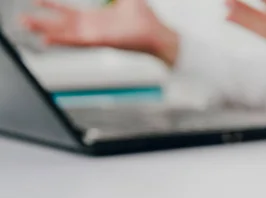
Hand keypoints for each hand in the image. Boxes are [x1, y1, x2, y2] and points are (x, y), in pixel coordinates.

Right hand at [21, 0, 179, 65]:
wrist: (158, 34)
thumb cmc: (146, 19)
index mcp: (96, 19)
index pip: (69, 13)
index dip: (53, 7)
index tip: (36, 1)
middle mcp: (93, 29)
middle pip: (62, 25)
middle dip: (43, 22)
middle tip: (23, 19)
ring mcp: (95, 36)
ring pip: (65, 35)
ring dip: (46, 31)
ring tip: (28, 27)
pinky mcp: (100, 41)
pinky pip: (77, 41)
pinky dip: (62, 39)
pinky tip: (48, 39)